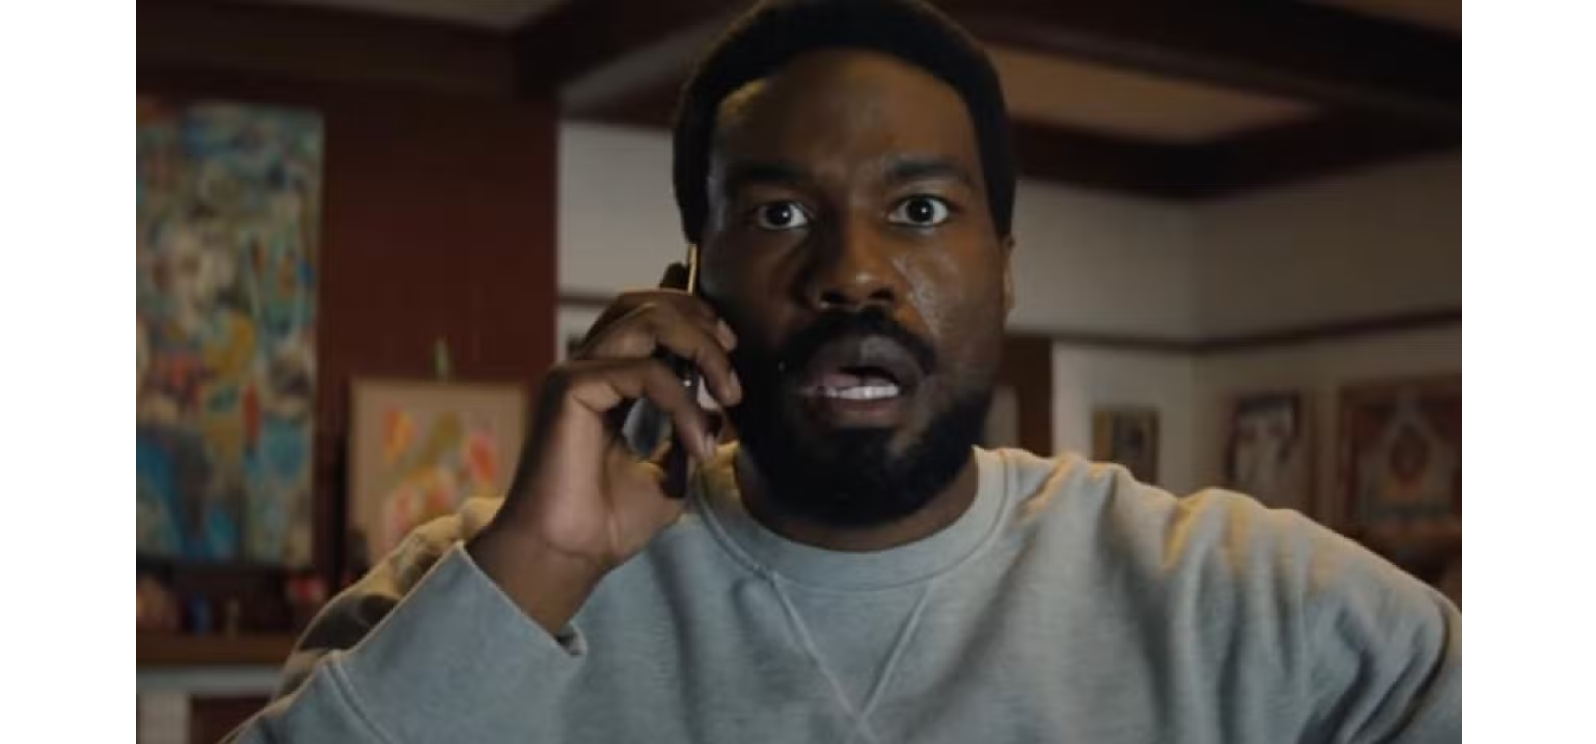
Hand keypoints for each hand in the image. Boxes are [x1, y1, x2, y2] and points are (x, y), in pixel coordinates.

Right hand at [468, 264, 740, 633]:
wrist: (569, 557)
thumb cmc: (607, 524)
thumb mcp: (668, 475)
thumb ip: (690, 434)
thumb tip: (721, 409)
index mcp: (607, 382)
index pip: (647, 319)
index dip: (694, 318)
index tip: (734, 354)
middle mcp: (588, 369)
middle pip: (646, 303)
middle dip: (701, 319)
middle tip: (734, 358)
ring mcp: (576, 373)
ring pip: (647, 320)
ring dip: (702, 348)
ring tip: (730, 392)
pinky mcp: (571, 388)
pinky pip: (647, 373)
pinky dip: (685, 404)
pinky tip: (700, 445)